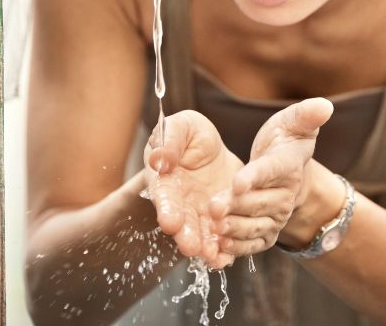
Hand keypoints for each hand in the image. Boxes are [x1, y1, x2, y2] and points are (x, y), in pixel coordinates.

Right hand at [145, 110, 243, 268]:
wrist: (212, 148)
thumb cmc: (190, 134)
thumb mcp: (182, 127)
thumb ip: (169, 141)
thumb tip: (158, 159)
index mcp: (165, 180)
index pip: (164, 196)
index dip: (167, 209)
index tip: (170, 222)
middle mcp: (180, 202)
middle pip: (181, 221)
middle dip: (186, 234)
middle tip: (191, 247)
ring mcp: (199, 213)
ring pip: (200, 233)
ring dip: (204, 246)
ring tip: (211, 256)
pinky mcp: (218, 219)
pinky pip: (220, 237)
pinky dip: (222, 249)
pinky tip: (227, 258)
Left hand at [209, 97, 333, 255]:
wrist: (284, 169)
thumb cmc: (284, 141)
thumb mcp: (293, 123)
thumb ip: (306, 115)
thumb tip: (325, 105)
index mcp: (287, 165)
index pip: (271, 170)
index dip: (255, 176)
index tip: (237, 181)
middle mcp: (285, 194)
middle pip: (259, 202)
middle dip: (236, 206)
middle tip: (213, 208)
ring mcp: (277, 215)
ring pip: (256, 225)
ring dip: (235, 229)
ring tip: (215, 227)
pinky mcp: (268, 231)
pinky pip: (255, 243)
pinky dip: (238, 248)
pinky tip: (220, 248)